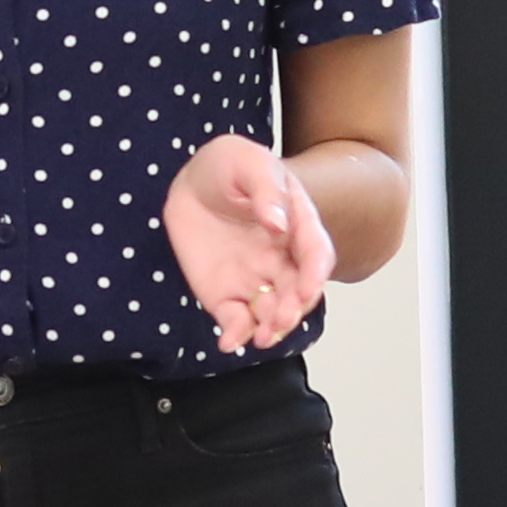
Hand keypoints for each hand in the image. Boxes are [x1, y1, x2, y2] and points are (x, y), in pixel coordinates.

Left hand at [164, 134, 335, 352]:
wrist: (192, 180)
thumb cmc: (230, 166)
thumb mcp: (249, 163)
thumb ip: (266, 191)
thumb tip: (278, 223)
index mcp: (297, 227)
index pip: (315, 255)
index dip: (315, 275)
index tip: (308, 289)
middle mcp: (282, 259)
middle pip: (297, 292)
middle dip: (295, 308)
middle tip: (283, 318)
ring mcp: (255, 279)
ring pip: (271, 312)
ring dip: (272, 328)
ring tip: (263, 337)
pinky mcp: (225, 294)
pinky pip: (235, 319)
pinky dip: (235, 334)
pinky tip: (229, 342)